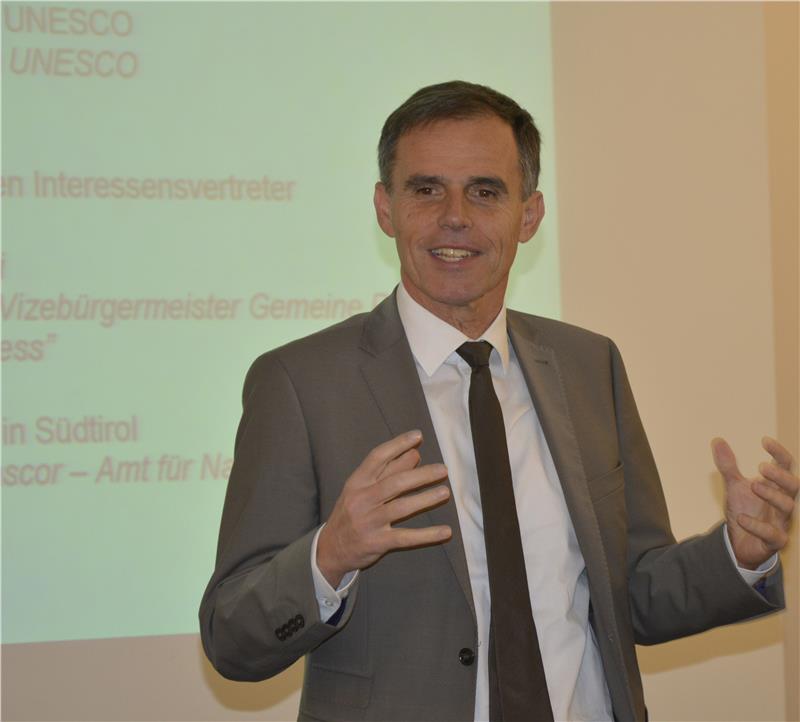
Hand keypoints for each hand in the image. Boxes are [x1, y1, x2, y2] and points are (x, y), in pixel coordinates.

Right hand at [317, 430, 451, 586]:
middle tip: (442, 469)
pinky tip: (445, 531)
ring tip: (445, 492)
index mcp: (357, 482)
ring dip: (425, 499)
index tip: (418, 436)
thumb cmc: (351, 513)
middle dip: (421, 475)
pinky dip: (427, 535)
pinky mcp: (377, 542)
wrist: (330, 549)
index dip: (398, 445)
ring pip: (401, 507)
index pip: (378, 457)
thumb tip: (415, 454)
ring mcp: (369, 522)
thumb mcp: (361, 489)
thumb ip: (386, 472)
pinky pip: (406, 537)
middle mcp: (362, 499)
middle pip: (395, 482)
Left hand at [712, 436, 797, 569]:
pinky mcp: (775, 541)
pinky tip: (741, 518)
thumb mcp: (734, 486)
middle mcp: (782, 502)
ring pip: (788, 508)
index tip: (764, 440)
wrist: (741, 543)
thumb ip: (728, 466)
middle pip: (793, 486)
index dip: (779, 453)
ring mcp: (781, 522)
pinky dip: (758, 526)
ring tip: (753, 485)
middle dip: (780, 476)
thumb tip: (716, 439)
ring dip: (772, 496)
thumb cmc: (745, 509)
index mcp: (775, 486)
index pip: (786, 466)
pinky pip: (773, 535)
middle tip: (761, 467)